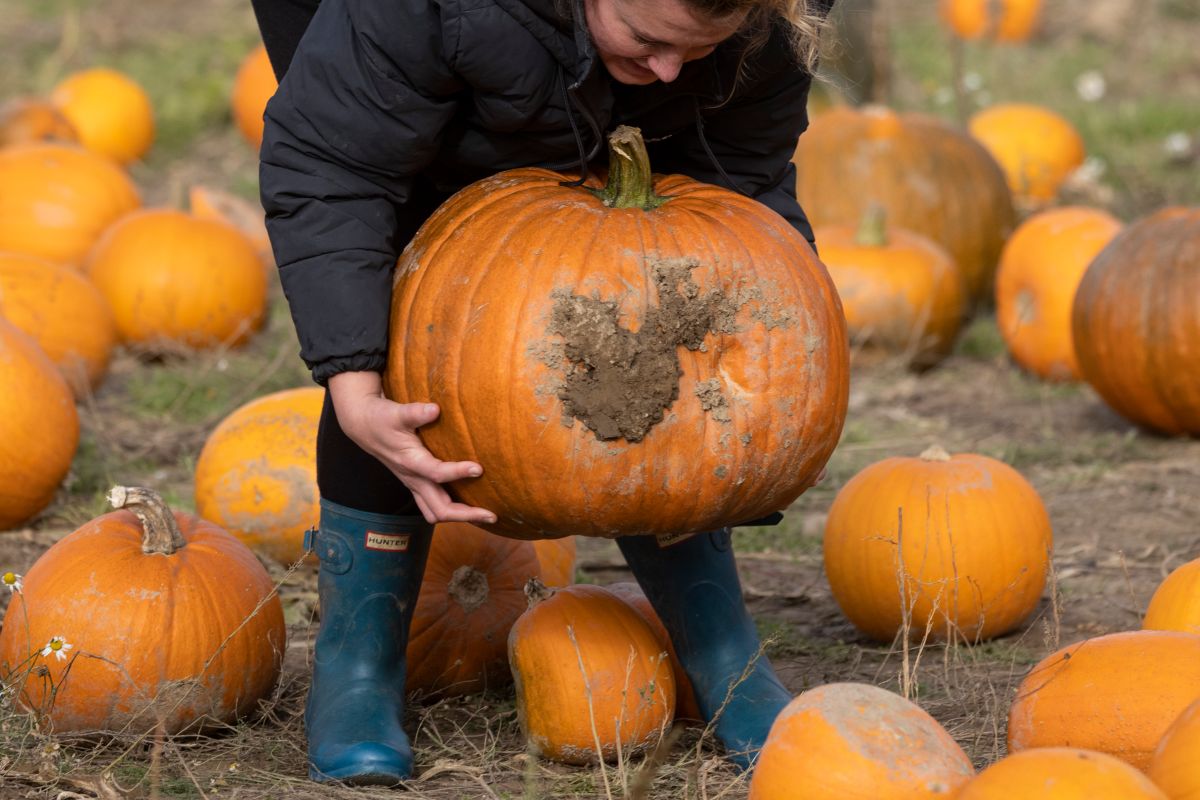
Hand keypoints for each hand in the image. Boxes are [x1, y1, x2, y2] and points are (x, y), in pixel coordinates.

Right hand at [327, 371, 496, 524]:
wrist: (364, 426)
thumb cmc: (382, 418)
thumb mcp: (397, 412)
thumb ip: (415, 412)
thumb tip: (435, 409)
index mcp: (410, 461)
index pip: (436, 473)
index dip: (457, 472)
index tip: (479, 468)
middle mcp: (412, 478)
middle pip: (439, 509)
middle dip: (466, 514)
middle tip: (492, 515)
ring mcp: (413, 484)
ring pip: (435, 512)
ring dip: (459, 517)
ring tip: (484, 516)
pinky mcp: (415, 484)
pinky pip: (433, 506)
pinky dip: (451, 511)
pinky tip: (469, 506)